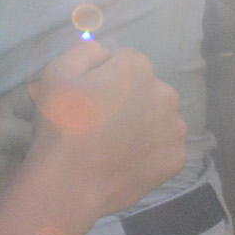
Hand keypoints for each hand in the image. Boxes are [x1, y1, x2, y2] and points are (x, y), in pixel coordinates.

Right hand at [26, 41, 187, 222]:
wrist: (69, 185)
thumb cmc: (60, 126)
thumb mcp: (57, 73)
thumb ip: (85, 49)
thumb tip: (104, 52)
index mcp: (137, 68)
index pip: (123, 63)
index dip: (102, 80)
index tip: (86, 101)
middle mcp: (166, 93)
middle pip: (145, 90)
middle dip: (128, 100)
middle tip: (99, 125)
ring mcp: (175, 128)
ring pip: (157, 118)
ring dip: (141, 125)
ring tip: (112, 146)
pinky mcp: (177, 158)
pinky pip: (163, 147)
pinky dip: (148, 152)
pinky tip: (125, 161)